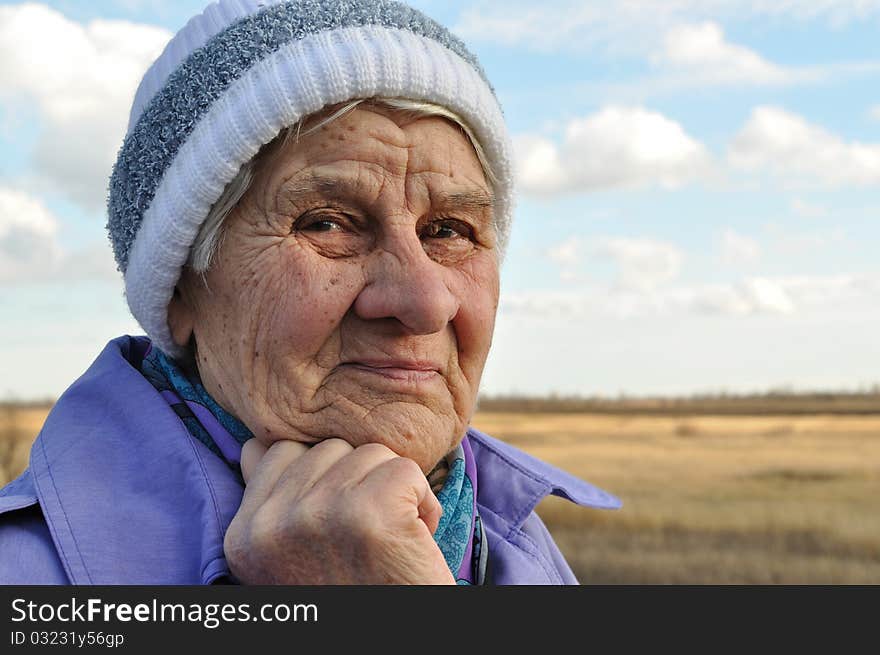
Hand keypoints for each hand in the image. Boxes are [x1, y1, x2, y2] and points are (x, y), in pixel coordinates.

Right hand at [223, 438, 454, 584]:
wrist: (388, 643)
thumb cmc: (349, 594)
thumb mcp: (287, 556)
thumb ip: (272, 500)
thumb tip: (258, 443)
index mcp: (245, 534)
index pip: (276, 452)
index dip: (319, 475)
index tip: (337, 517)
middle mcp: (272, 523)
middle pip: (328, 449)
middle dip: (357, 481)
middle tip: (366, 536)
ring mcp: (319, 514)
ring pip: (368, 453)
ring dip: (392, 491)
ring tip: (389, 539)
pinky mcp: (370, 512)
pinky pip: (405, 469)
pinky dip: (423, 502)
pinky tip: (413, 539)